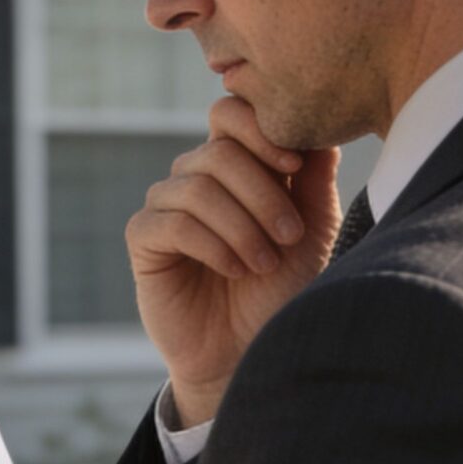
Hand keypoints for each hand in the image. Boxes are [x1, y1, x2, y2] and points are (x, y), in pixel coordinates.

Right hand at [126, 96, 343, 427]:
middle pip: (219, 150)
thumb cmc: (281, 289)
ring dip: (242, 226)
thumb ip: (314, 179)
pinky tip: (234, 269)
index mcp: (235, 164)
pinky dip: (212, 244)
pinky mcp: (143, 237)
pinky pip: (173, 222)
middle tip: (290, 236)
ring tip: (265, 263)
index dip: (260, 130)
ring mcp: (165, 204)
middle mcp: (195, 176)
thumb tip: (320, 129)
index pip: (231, 113)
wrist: (250, 350)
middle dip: (262, 193)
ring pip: (198, 185)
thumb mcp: (311, 231)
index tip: (295, 167)